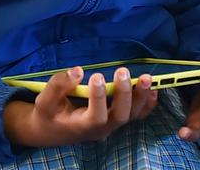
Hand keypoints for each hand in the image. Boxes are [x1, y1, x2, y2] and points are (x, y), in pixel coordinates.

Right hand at [3, 66, 158, 146]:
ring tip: (146, 77)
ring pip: (132, 115)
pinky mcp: (118, 118)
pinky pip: (138, 114)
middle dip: (124, 94)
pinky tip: (154, 88)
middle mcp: (101, 129)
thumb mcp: (45, 100)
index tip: (95, 75)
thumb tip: (77, 70)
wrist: (53, 129)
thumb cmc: (49, 113)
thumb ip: (59, 85)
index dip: (98, 97)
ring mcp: (112, 125)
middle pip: (119, 116)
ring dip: (141, 96)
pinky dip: (148, 103)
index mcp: (81, 126)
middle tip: (122, 71)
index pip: (95, 116)